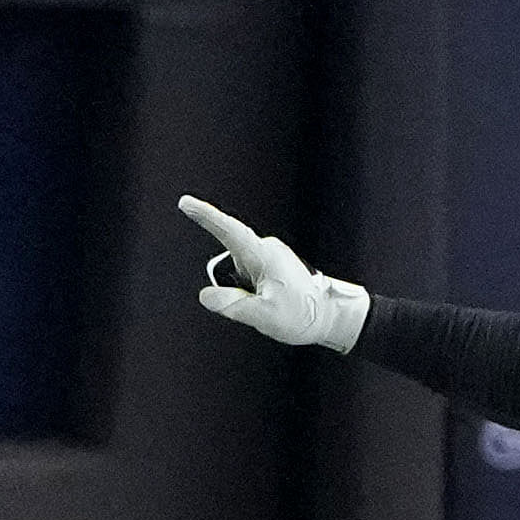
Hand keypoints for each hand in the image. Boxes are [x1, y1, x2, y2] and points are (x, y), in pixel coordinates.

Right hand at [178, 195, 369, 351]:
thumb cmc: (304, 315)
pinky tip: (273, 302)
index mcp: (263, 255)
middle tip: (258, 304)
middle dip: (233, 285)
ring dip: (245, 290)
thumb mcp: (264, 315)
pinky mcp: (275, 264)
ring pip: (239, 272)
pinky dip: (253, 291)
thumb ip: (232, 305)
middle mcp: (267, 249)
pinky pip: (250, 276)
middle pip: (230, 263)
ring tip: (271, 304)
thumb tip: (207, 296)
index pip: (228, 230)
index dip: (205, 216)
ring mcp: (271, 256)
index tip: (186, 203)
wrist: (332, 317)